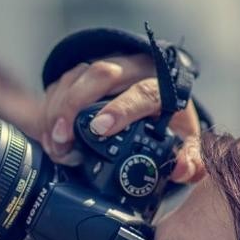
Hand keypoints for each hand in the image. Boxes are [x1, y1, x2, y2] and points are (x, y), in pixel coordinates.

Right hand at [39, 55, 204, 182]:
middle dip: (74, 106)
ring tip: (56, 143)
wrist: (156, 94)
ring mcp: (104, 68)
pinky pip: (60, 83)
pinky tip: (50, 133)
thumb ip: (191, 158)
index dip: (120, 109)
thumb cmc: (169, 119)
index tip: (100, 129)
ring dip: (58, 109)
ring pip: (75, 77)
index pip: (142, 92)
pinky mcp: (83, 73)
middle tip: (63, 139)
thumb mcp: (185, 139)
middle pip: (99, 73)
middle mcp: (133, 70)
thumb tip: (183, 171)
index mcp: (162, 86)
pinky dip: (49, 108)